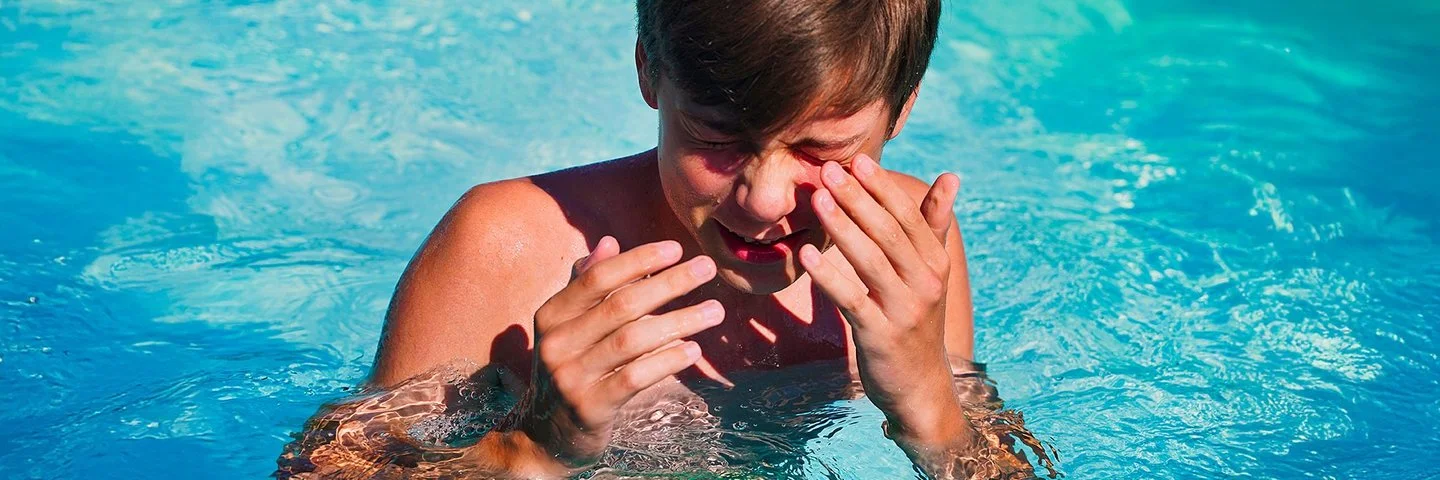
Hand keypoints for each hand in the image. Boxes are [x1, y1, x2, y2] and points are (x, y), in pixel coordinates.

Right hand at [519, 236, 722, 472]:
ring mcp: (570, 377)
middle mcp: (555, 343)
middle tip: (707, 269)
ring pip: (633, 340)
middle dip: (669, 283)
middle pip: (621, 304)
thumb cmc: (571, 369)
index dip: (638, 259)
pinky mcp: (590, 407)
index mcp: (550, 315)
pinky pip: (635, 377)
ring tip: (715, 311)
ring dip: (680, 321)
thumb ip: (586, 285)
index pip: (597, 277)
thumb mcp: (569, 328)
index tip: (676, 248)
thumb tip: (610, 241)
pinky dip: (667, 361)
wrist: (548, 435)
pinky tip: (694, 350)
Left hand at [798, 154, 971, 444]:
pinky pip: (851, 300)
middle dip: (856, 199)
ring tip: (817, 199)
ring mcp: (904, 310)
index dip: (881, 188)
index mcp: (936, 263)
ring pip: (870, 261)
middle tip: (827, 170)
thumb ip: (934, 225)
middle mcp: (925, 283)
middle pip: (888, 233)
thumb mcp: (931, 273)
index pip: (908, 217)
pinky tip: (806, 255)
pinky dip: (828, 276)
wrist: (921, 386)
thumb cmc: (918, 321)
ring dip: (842, 227)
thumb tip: (950, 176)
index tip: (855, 160)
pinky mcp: (879, 335)